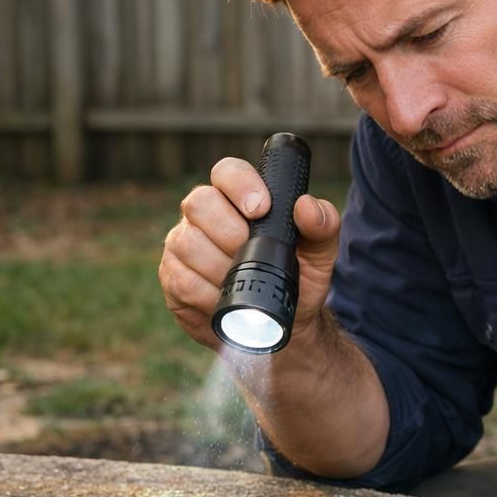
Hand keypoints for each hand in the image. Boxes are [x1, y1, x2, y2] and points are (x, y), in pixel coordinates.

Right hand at [158, 156, 341, 350]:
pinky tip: (224, 299)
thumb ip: (323, 224)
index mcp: (237, 198)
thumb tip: (305, 206)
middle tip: (252, 255)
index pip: (227, 171)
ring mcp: (183, 245)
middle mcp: (204, 215)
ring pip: (188, 243)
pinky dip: (208, 294)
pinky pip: (181, 280)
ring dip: (220, 267)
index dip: (240, 185)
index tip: (261, 209)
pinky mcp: (173, 278)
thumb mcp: (320, 252)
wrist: (281, 324)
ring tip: (243, 280)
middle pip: (199, 203)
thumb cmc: (297, 279)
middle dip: (230, 232)